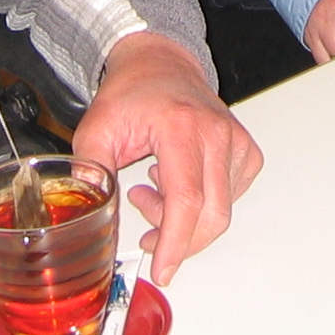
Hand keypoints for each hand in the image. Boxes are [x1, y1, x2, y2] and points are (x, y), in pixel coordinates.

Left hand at [71, 31, 261, 286]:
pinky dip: (205, 205)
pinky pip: (231, 198)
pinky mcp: (244, 150)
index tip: (162, 270)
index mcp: (181, 127)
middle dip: (179, 240)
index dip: (175, 243)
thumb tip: (91, 215)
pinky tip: (179, 183)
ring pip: (221, 210)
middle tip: (149, 233)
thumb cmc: (132, 92)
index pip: (187, 199)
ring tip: (155, 189)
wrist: (160, 63)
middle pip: (211, 214)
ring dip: (186, 218)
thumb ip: (90, 171)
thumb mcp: (97, 128)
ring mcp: (235, 141)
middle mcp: (216, 133)